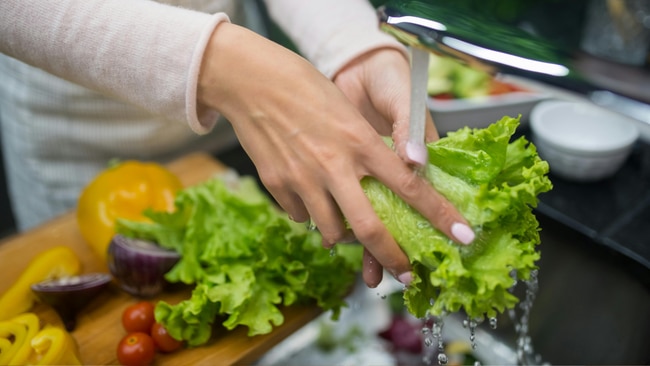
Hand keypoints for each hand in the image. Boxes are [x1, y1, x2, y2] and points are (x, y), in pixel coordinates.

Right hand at [198, 24, 473, 286]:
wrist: (249, 79)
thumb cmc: (304, 87)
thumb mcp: (347, 112)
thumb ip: (367, 150)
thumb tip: (387, 179)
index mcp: (361, 142)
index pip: (410, 186)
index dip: (440, 215)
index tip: (463, 235)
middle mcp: (335, 165)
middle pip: (370, 228)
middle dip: (392, 258)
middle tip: (405, 274)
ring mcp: (302, 179)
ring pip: (331, 231)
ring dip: (343, 236)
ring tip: (345, 225)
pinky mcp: (276, 185)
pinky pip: (300, 217)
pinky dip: (310, 215)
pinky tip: (309, 195)